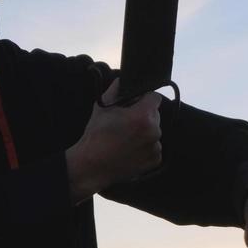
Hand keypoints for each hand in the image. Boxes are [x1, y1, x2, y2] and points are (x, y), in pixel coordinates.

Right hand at [65, 79, 162, 202]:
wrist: (91, 166)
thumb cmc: (96, 135)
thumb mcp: (102, 106)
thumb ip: (116, 89)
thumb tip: (123, 81)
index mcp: (143, 116)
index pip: (154, 97)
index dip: (144, 98)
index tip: (135, 104)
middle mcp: (154, 131)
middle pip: (155, 115)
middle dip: (144, 115)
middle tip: (127, 123)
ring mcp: (155, 147)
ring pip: (154, 131)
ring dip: (145, 132)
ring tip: (126, 138)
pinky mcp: (155, 161)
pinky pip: (154, 147)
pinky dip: (145, 147)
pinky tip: (130, 149)